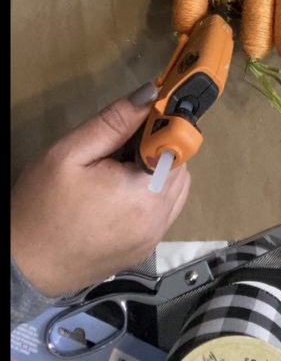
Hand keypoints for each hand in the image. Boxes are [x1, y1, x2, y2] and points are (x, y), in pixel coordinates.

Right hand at [10, 85, 190, 297]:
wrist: (21, 267)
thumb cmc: (41, 208)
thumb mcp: (69, 154)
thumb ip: (114, 121)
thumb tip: (150, 93)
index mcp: (144, 195)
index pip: (179, 145)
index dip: (163, 125)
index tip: (139, 119)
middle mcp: (158, 219)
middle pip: (179, 165)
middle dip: (157, 148)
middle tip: (117, 147)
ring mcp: (153, 238)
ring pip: (175, 187)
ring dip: (156, 170)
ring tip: (115, 169)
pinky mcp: (144, 249)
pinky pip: (163, 210)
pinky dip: (152, 193)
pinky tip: (118, 191)